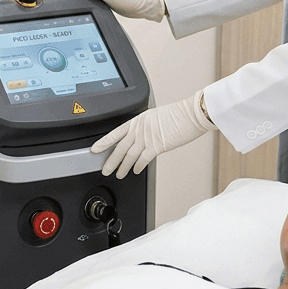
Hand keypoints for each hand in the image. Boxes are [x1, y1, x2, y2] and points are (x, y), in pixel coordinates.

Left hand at [91, 91, 214, 177]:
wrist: (191, 114)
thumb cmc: (179, 115)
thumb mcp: (157, 117)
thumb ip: (146, 127)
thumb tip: (141, 138)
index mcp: (139, 119)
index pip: (116, 132)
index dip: (104, 142)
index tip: (96, 149)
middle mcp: (140, 128)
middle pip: (120, 147)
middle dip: (111, 160)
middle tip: (105, 169)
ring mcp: (148, 137)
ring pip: (129, 155)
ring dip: (123, 166)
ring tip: (119, 174)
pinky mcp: (157, 146)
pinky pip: (143, 159)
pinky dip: (138, 166)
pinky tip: (136, 170)